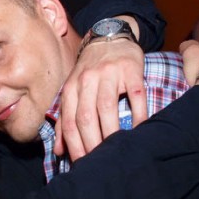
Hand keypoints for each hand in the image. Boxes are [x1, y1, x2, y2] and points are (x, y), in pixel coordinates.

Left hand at [55, 39, 146, 160]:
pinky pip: (136, 95)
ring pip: (107, 107)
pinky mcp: (132, 70)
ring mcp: (110, 73)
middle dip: (91, 143)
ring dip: (111, 132)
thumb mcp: (73, 90)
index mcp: (71, 87)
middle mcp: (87, 79)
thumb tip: (59, 151)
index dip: (74, 145)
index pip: (69, 121)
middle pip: (86, 116)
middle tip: (99, 162)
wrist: (110, 35)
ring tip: (116, 150)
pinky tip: (139, 130)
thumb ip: (65, 119)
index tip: (81, 163)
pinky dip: (138, 114)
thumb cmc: (90, 70)